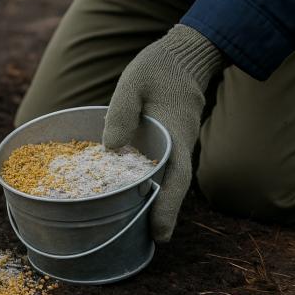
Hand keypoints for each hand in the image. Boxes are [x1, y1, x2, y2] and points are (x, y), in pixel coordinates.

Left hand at [102, 25, 224, 241]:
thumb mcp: (134, 82)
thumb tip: (110, 148)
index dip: (169, 208)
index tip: (162, 234)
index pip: (176, 178)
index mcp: (174, 133)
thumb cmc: (158, 66)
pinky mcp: (168, 140)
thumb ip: (122, 112)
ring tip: (139, 226)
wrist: (184, 54)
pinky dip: (151, 183)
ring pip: (168, 179)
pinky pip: (162, 167)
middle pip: (174, 187)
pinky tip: (133, 193)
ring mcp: (176, 144)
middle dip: (164, 214)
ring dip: (158, 201)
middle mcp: (179, 144)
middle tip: (153, 240)